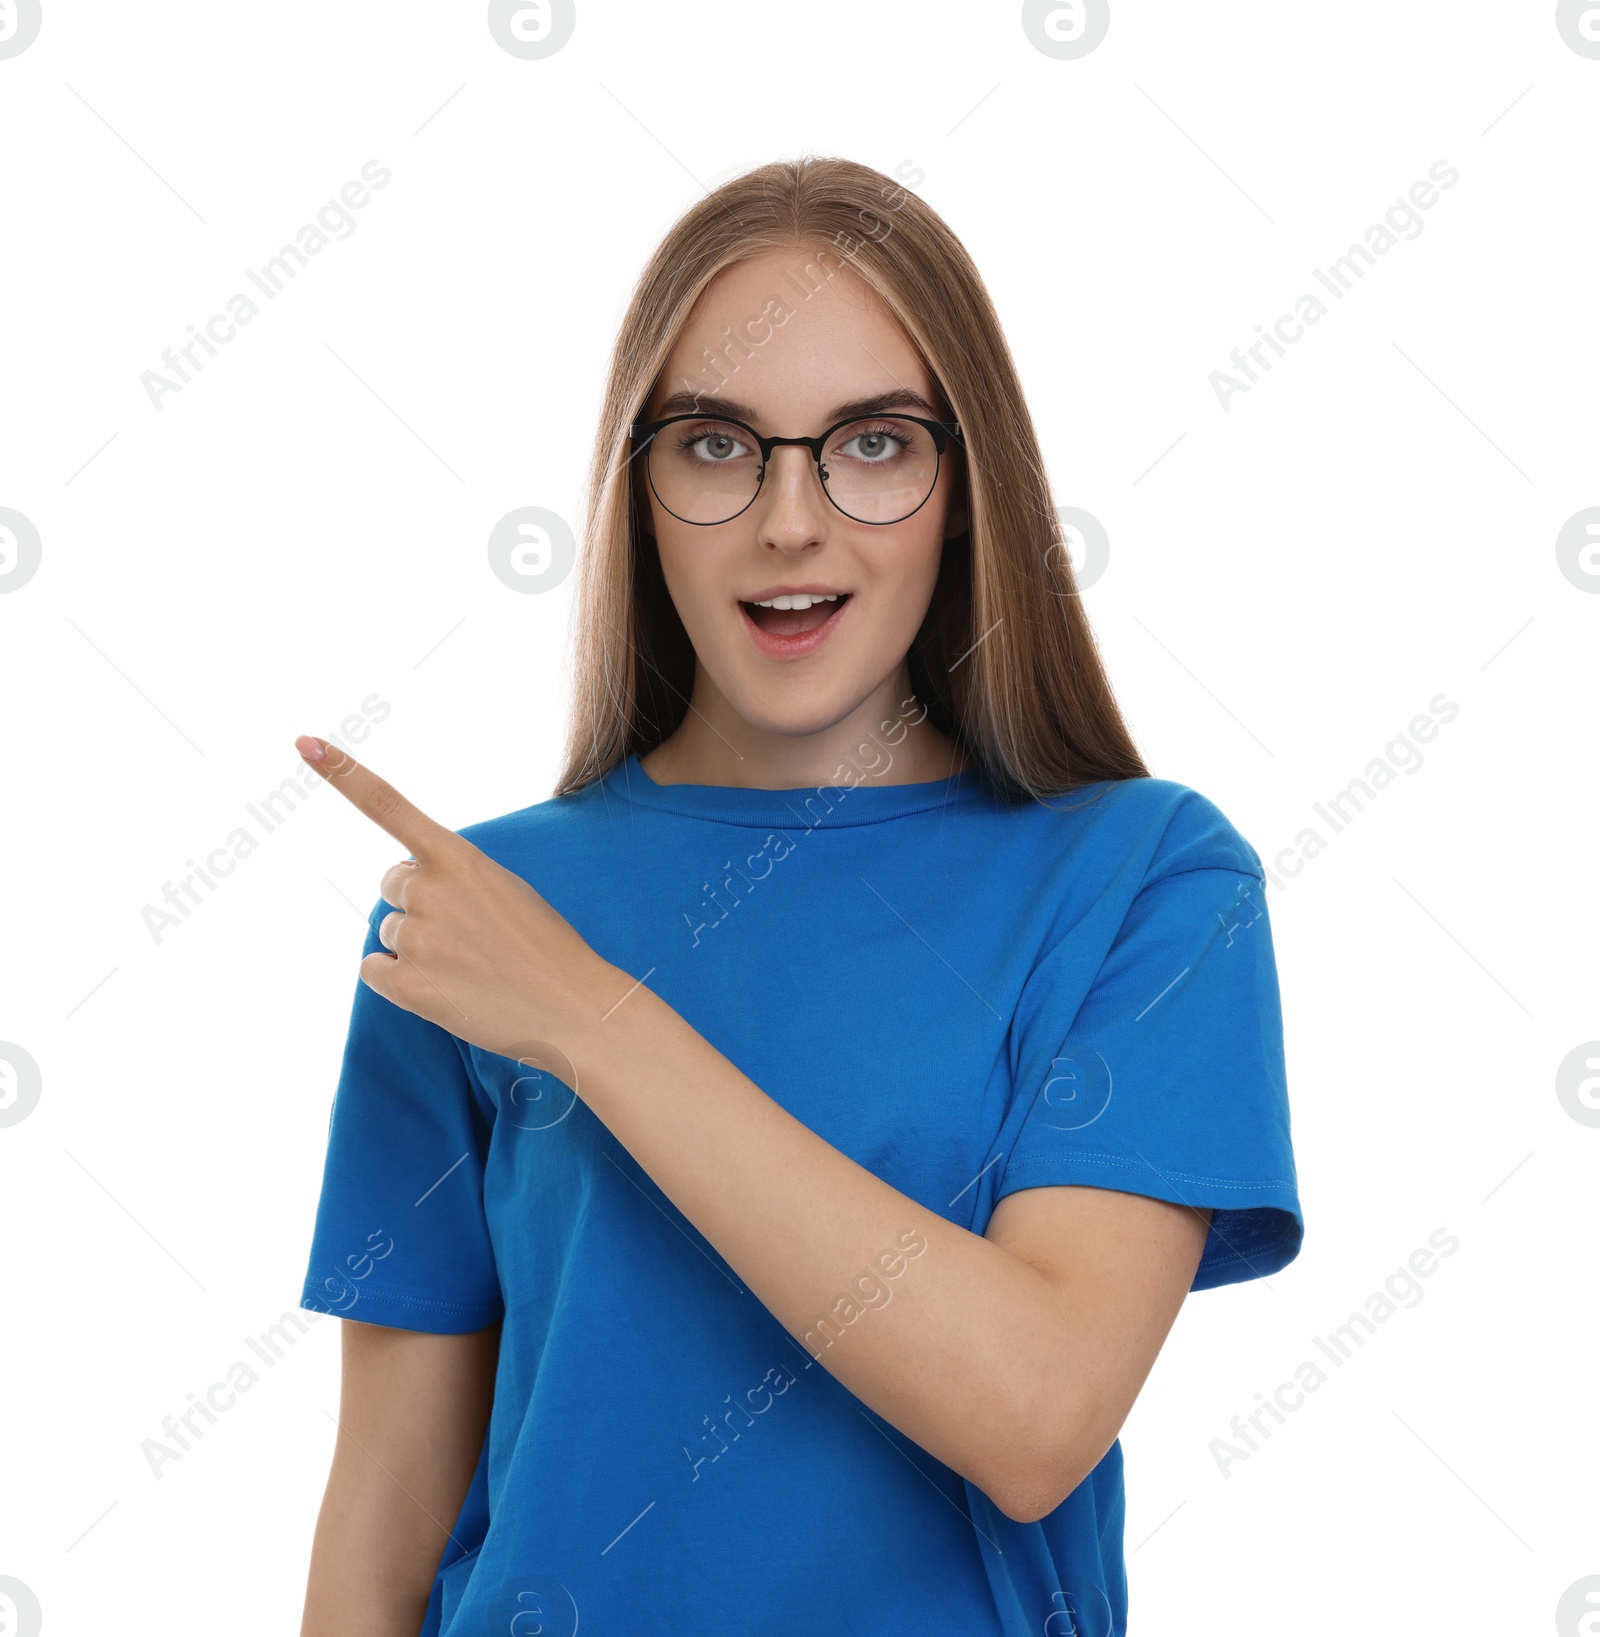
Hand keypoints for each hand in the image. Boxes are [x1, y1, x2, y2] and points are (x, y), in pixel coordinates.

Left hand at [295, 734, 615, 1066]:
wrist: (574, 1008)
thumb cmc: (546, 949)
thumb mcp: (506, 889)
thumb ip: (455, 876)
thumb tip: (405, 884)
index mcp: (459, 858)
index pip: (388, 805)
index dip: (343, 773)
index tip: (305, 743)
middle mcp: (431, 890)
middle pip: (392, 886)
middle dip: (418, 904)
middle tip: (467, 932)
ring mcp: (418, 939)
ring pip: (388, 933)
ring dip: (417, 949)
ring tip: (468, 967)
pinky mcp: (408, 986)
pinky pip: (374, 971)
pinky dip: (400, 981)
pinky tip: (445, 989)